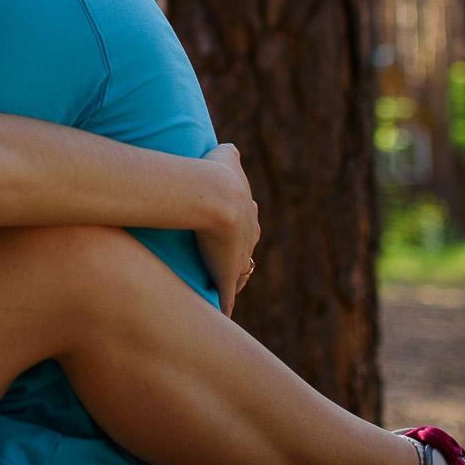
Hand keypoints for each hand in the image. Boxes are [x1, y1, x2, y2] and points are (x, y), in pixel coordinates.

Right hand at [197, 143, 259, 316]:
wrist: (216, 197)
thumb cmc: (216, 174)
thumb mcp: (226, 156)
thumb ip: (230, 153)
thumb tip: (231, 147)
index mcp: (248, 215)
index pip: (247, 227)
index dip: (237, 232)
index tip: (227, 236)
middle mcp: (248, 239)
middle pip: (244, 254)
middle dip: (236, 259)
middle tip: (223, 265)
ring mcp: (238, 260)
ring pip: (238, 276)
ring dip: (230, 283)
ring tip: (219, 291)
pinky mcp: (226, 277)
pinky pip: (226, 298)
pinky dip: (225, 307)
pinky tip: (221, 316)